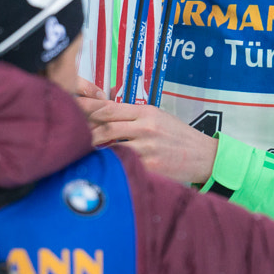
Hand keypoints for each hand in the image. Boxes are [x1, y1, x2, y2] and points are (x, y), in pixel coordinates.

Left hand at [79, 92, 218, 184]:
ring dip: (93, 148)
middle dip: (84, 130)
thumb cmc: (177, 136)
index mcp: (145, 112)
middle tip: (69, 134)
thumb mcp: (157, 117)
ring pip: (111, 145)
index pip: (108, 107)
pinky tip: (99, 167)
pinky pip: (124, 163)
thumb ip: (131, 115)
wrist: (204, 156)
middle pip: (105, 126)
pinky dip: (110, 164)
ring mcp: (147, 146)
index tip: (69, 108)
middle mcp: (145, 126)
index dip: (86, 107)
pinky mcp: (151, 165)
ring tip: (78, 151)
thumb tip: (101, 110)